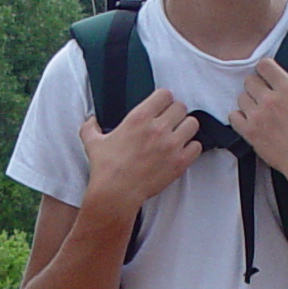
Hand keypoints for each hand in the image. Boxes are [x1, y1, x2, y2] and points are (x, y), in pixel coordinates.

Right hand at [77, 88, 200, 217]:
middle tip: (170, 121)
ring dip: (186, 128)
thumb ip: (91, 127)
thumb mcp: (92, 142)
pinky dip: (191, 147)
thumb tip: (91, 120)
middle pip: (181, 107)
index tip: (161, 106)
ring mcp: (171, 145)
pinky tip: (182, 150)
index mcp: (138, 118)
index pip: (164, 94)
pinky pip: (197, 146)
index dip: (164, 99)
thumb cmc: (106, 169)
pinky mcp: (179, 162)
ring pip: (192, 124)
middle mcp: (157, 128)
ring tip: (178, 134)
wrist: (116, 194)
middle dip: (175, 113)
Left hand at [230, 57, 287, 189]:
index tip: (268, 74)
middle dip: (255, 85)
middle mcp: (270, 99)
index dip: (265, 68)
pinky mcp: (250, 133)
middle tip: (262, 93)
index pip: (266, 66)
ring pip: (241, 97)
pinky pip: (233, 117)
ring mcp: (258, 116)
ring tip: (256, 108)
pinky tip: (247, 120)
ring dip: (247, 101)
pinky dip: (238, 117)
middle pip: (249, 80)